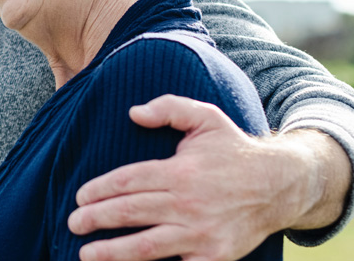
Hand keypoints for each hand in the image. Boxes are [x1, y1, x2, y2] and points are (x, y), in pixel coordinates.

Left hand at [67, 94, 349, 260]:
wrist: (281, 185)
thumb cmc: (234, 150)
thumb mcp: (206, 117)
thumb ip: (169, 108)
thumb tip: (133, 113)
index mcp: (181, 171)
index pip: (129, 181)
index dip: (100, 189)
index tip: (80, 196)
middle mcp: (188, 203)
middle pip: (131, 213)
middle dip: (96, 219)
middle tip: (73, 223)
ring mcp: (201, 233)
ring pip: (148, 246)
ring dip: (113, 252)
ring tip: (85, 255)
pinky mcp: (215, 257)